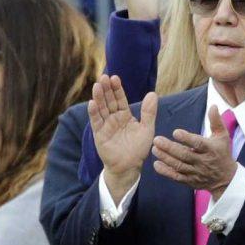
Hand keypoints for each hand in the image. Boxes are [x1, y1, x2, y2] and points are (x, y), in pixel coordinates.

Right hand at [89, 74, 156, 199]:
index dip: (117, 89)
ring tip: (97, 86)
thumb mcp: (147, 129)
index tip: (115, 78)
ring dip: (98, 97)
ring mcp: (105, 125)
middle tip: (104, 77)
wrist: (129, 166)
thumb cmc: (138, 148)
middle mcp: (113, 118)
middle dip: (106, 89)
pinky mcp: (99, 134)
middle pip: (109, 101)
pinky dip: (94, 113)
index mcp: (124, 115)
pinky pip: (96, 122)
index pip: (120, 99)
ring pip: (101, 109)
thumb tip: (153, 93)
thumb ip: (149, 112)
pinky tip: (92, 103)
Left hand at [151, 105, 237, 196]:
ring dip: (165, 158)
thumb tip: (213, 106)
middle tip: (156, 139)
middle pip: (185, 155)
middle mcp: (203, 162)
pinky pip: (177, 177)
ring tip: (154, 149)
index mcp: (210, 149)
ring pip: (179, 166)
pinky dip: (166, 172)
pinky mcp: (191, 181)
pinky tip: (156, 164)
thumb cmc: (222, 153)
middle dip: (170, 148)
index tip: (175, 132)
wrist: (225, 178)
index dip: (187, 139)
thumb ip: (216, 121)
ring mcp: (196, 173)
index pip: (198, 144)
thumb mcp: (223, 136)